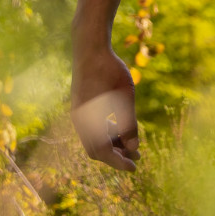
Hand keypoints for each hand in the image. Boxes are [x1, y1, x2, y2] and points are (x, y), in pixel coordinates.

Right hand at [71, 51, 139, 171]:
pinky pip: (91, 129)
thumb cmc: (110, 70)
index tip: (135, 168)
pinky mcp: (80, 107)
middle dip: (116, 156)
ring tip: (132, 145)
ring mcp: (77, 114)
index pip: (102, 152)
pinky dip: (106, 133)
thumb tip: (134, 149)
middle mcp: (79, 121)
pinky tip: (120, 128)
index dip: (119, 162)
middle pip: (96, 150)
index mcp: (88, 121)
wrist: (90, 48)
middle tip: (137, 158)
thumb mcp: (125, 98)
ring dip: (112, 144)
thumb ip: (129, 124)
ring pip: (93, 140)